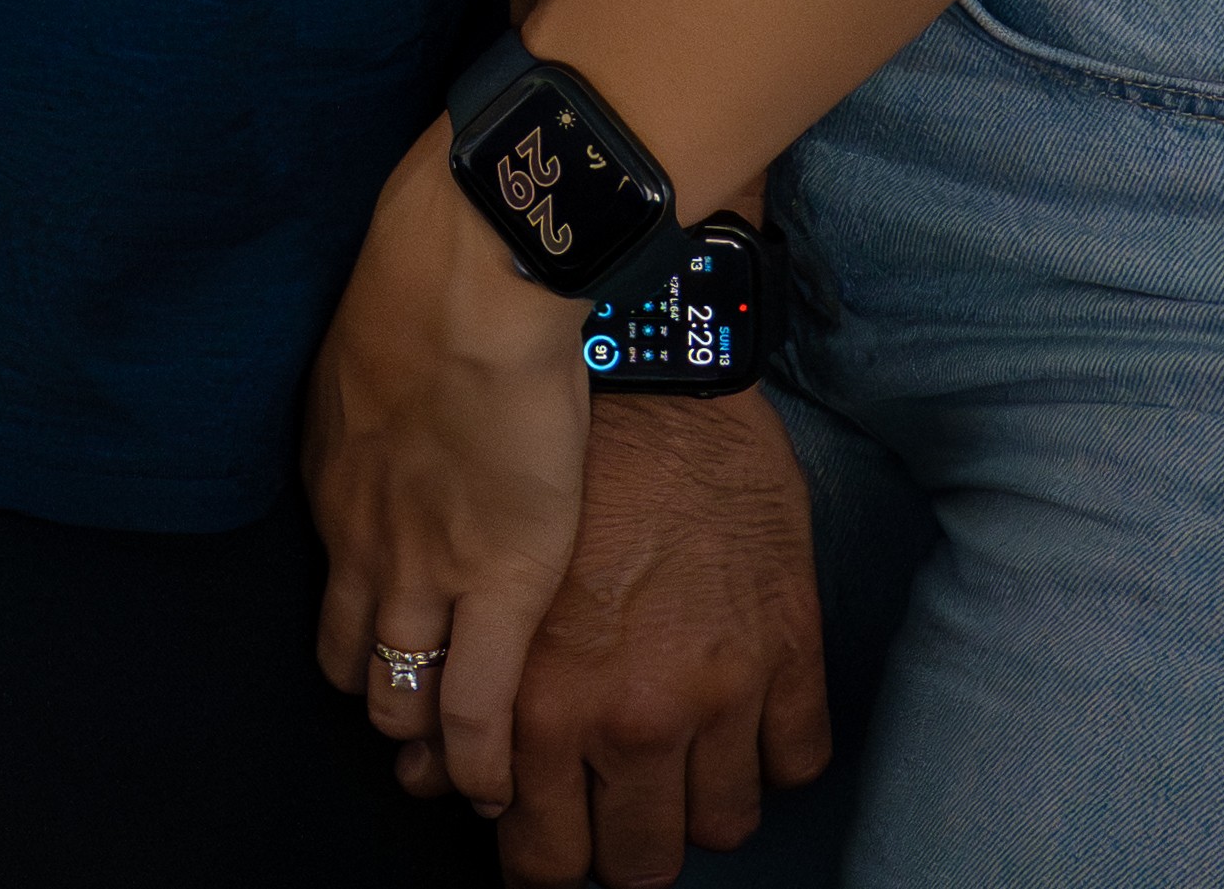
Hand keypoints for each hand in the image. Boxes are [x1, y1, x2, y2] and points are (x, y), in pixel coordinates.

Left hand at [299, 155, 603, 810]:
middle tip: (431, 736)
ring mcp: (428, 574)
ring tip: (467, 771)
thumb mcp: (367, 359)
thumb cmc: (429, 290)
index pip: (333, 614)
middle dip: (391, 712)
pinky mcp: (503, 582)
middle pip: (356, 670)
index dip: (362, 658)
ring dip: (432, 743)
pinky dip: (485, 761)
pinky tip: (497, 788)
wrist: (466, 283)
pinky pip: (479, 708)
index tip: (392, 675)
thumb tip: (393, 424)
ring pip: (405, 701)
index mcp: (337, 495)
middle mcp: (364, 549)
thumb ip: (375, 417)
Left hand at [490, 386, 831, 874]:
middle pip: (640, 863)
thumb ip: (465, 698)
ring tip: (681, 764)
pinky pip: (795, 765)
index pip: (546, 858)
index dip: (545, 863)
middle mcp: (635, 719)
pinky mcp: (791, 657)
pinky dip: (772, 757)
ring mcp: (722, 695)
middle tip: (615, 810)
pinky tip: (743, 723)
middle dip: (621, 847)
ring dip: (698, 805)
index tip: (551, 845)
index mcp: (547, 707)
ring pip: (722, 828)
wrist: (650, 382)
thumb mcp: (487, 590)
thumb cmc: (556, 476)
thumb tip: (427, 785)